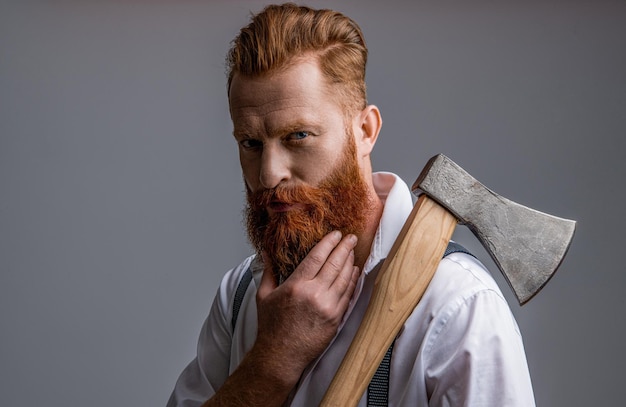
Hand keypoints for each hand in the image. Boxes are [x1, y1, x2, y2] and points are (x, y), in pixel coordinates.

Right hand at [253, 230, 360, 382]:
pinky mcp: (336, 318)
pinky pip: (348, 295)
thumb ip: (268, 272)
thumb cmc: (271, 327)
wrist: (281, 355)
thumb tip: (266, 253)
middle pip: (334, 264)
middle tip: (350, 237)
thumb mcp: (263, 296)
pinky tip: (354, 272)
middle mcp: (314, 294)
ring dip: (350, 262)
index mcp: (296, 286)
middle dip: (344, 248)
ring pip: (344, 278)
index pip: (317, 257)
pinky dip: (353, 281)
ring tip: (352, 251)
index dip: (328, 243)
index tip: (336, 234)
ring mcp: (328, 307)